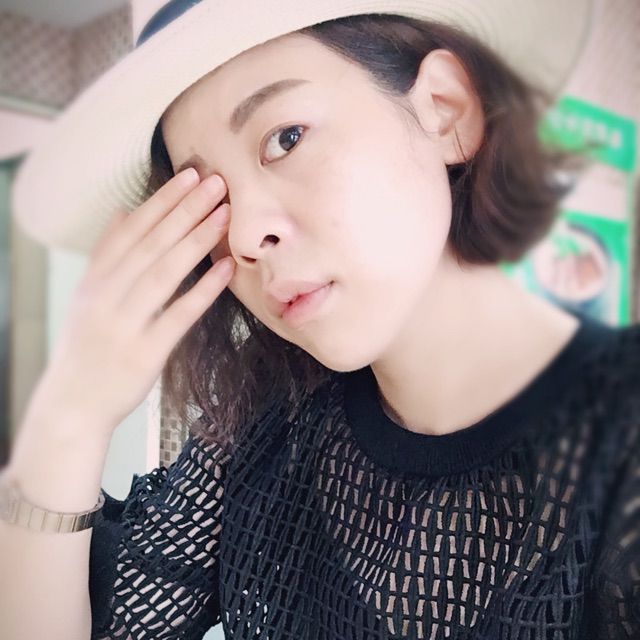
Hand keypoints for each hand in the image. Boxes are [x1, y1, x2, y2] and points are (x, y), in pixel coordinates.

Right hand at [31, 168, 233, 432]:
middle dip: (185, 210)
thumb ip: (106, 255)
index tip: (188, 176)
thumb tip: (124, 211)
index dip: (162, 202)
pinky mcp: (146, 353)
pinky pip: (179, 316)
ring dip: (196, 240)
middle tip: (215, 183)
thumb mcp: (87, 296)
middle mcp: (107, 296)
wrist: (72, 404)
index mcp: (95, 280)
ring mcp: (126, 324)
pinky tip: (226, 268)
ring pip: (164, 273)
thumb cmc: (87, 346)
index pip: (131, 231)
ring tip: (224, 214)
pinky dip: (203, 290)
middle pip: (151, 244)